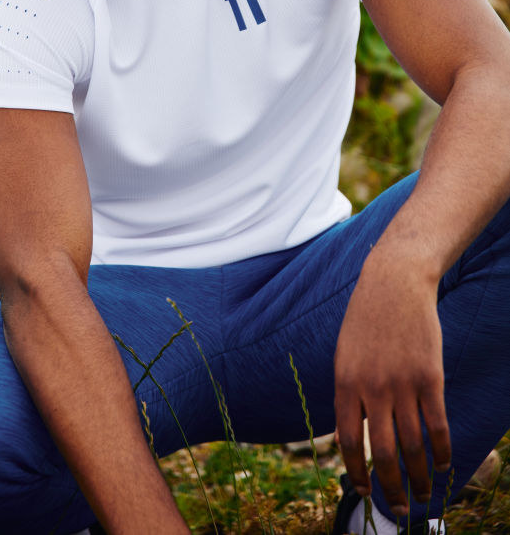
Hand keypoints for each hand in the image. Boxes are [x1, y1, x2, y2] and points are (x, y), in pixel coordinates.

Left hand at [334, 256, 451, 515]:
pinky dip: (442, 451)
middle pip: (381, 452)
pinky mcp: (431, 377)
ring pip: (412, 445)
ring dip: (420, 477)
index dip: (356, 471)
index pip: (347, 441)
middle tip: (398, 508)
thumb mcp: (345, 353)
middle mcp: (373, 388)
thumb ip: (350, 392)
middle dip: (390, 487)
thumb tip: (355, 433)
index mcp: (345, 382)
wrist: (395, 283)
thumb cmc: (367, 319)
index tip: (362, 491)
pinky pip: (437, 425)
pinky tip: (445, 465)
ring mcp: (403, 383)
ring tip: (424, 493)